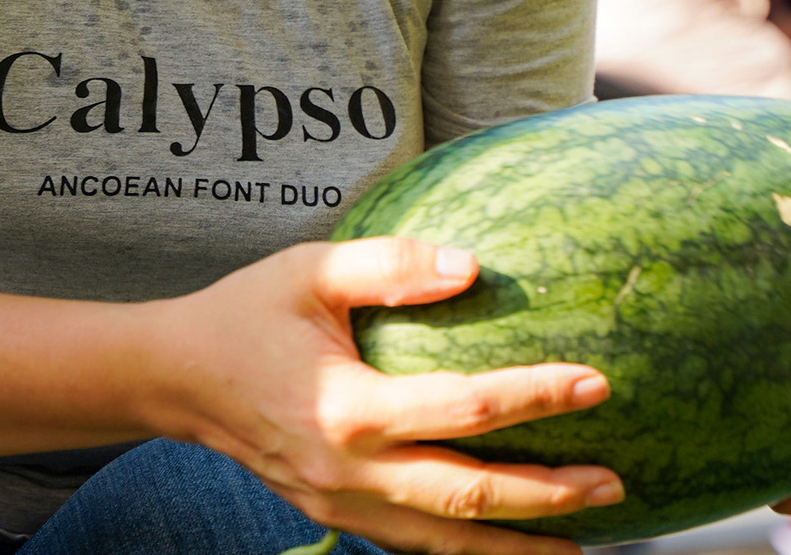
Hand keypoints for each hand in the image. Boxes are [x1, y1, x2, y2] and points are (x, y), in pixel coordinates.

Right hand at [145, 239, 619, 554]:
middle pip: (466, 497)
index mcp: (346, 410)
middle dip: (547, 495)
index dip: (534, 397)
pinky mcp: (337, 516)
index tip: (596, 382)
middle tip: (613, 484)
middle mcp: (347, 473)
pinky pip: (413, 545)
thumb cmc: (250, 314)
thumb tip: (473, 267)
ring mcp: (340, 506)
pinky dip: (467, 552)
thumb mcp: (312, 269)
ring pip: (443, 544)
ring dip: (516, 544)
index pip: (462, 410)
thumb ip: (391, 265)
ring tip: (586, 542)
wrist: (177, 379)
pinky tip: (513, 544)